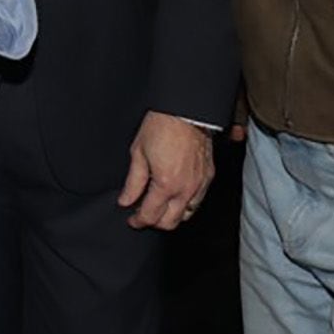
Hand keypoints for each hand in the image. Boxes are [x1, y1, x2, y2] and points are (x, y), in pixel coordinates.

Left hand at [118, 111, 214, 229]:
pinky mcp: (208, 177)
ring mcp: (199, 184)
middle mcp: (185, 189)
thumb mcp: (138, 153)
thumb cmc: (162, 126)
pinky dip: (186, 205)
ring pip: (187, 215)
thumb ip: (133, 182)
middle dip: (154, 222)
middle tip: (143, 214)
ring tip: (159, 206)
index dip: (138, 220)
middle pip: (170, 222)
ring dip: (172, 216)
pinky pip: (198, 201)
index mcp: (166, 184)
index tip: (132, 219)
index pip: (150, 215)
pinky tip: (176, 197)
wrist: (186, 111)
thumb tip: (125, 200)